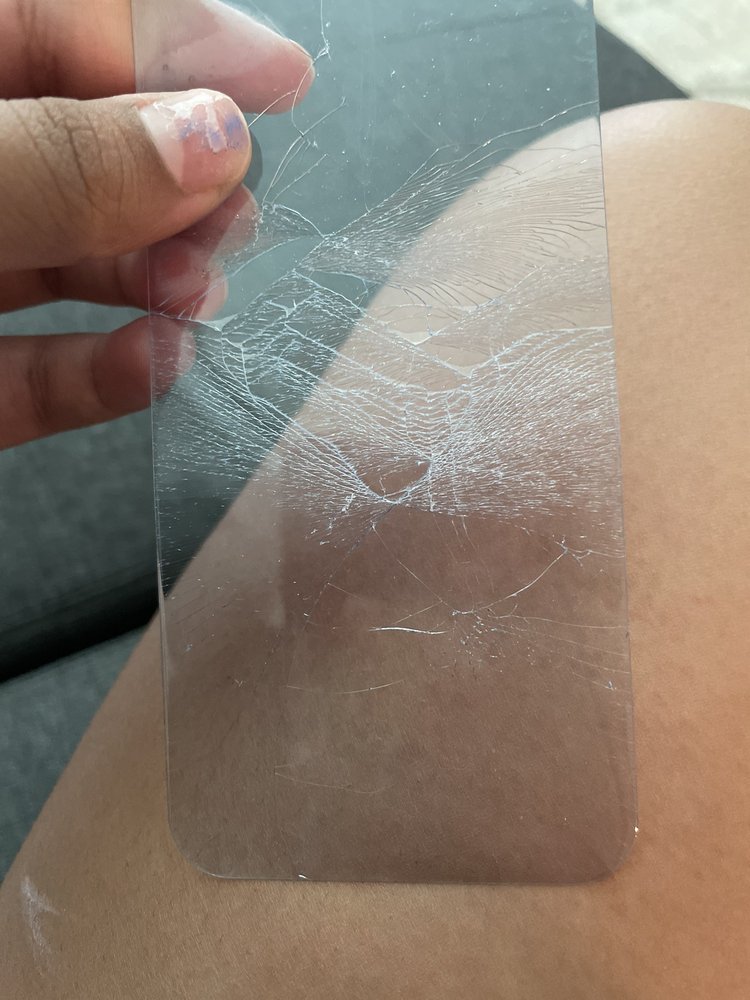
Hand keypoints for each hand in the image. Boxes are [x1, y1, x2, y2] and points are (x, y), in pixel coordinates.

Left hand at [0, 0, 313, 448]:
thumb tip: (211, 141)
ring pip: (72, 264)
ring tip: (197, 295)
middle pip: (90, 154)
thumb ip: (65, 162)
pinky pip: (39, 374)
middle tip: (235, 216)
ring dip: (155, 279)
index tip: (282, 81)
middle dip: (177, 185)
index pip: (67, 26)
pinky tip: (158, 363)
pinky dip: (105, 375)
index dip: (177, 48)